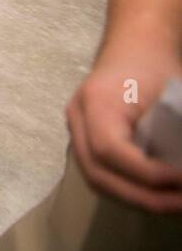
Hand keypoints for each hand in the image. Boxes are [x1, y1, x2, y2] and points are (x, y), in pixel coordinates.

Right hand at [66, 46, 181, 214]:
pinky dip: (129, 190)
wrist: (135, 46)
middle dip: (142, 197)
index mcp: (96, 101)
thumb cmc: (156, 64)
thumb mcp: (174, 93)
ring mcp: (78, 130)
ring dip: (136, 199)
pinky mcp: (86, 139)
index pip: (109, 149)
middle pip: (97, 173)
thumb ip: (178, 127)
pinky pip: (102, 173)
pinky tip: (158, 194)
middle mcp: (78, 118)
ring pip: (96, 179)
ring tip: (174, 204)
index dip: (145, 173)